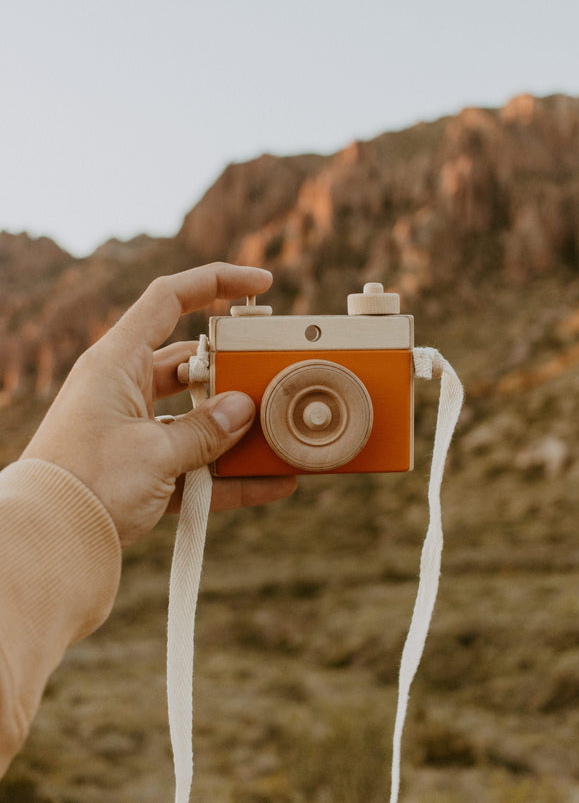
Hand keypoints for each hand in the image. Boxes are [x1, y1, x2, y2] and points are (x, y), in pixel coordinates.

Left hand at [21, 263, 296, 546]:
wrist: (47, 545)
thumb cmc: (87, 485)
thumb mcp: (154, 453)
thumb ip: (205, 430)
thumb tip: (245, 409)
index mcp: (117, 363)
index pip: (169, 299)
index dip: (216, 282)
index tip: (260, 285)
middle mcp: (123, 389)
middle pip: (191, 363)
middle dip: (235, 370)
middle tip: (275, 375)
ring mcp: (133, 429)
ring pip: (195, 415)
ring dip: (235, 427)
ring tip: (280, 431)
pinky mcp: (140, 470)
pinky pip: (193, 464)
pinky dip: (229, 475)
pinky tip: (271, 483)